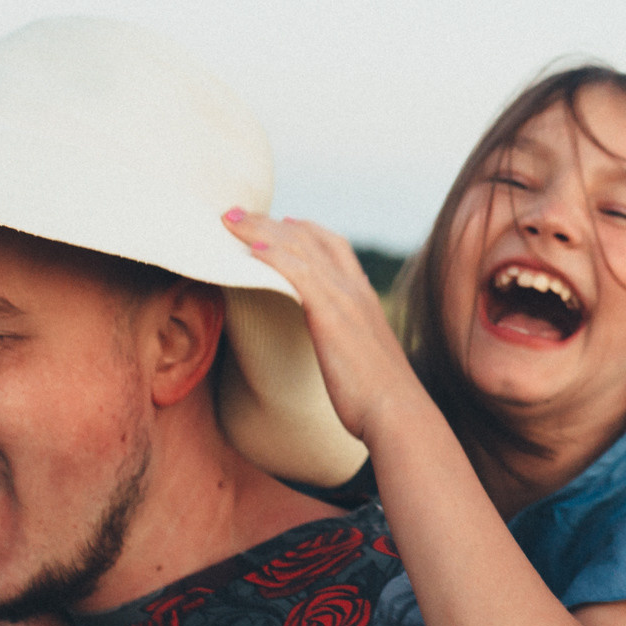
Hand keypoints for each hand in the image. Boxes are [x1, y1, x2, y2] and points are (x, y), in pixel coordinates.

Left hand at [223, 208, 425, 444]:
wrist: (397, 412)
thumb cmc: (380, 399)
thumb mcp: (363, 360)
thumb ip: (349, 344)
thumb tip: (337, 350)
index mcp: (365, 297)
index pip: (334, 245)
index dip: (304, 229)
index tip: (279, 220)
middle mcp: (356, 289)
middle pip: (310, 238)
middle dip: (270, 222)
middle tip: (235, 213)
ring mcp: (346, 298)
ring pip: (299, 248)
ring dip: (260, 229)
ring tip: (228, 220)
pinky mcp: (331, 314)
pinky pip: (298, 272)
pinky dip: (275, 254)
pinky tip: (252, 248)